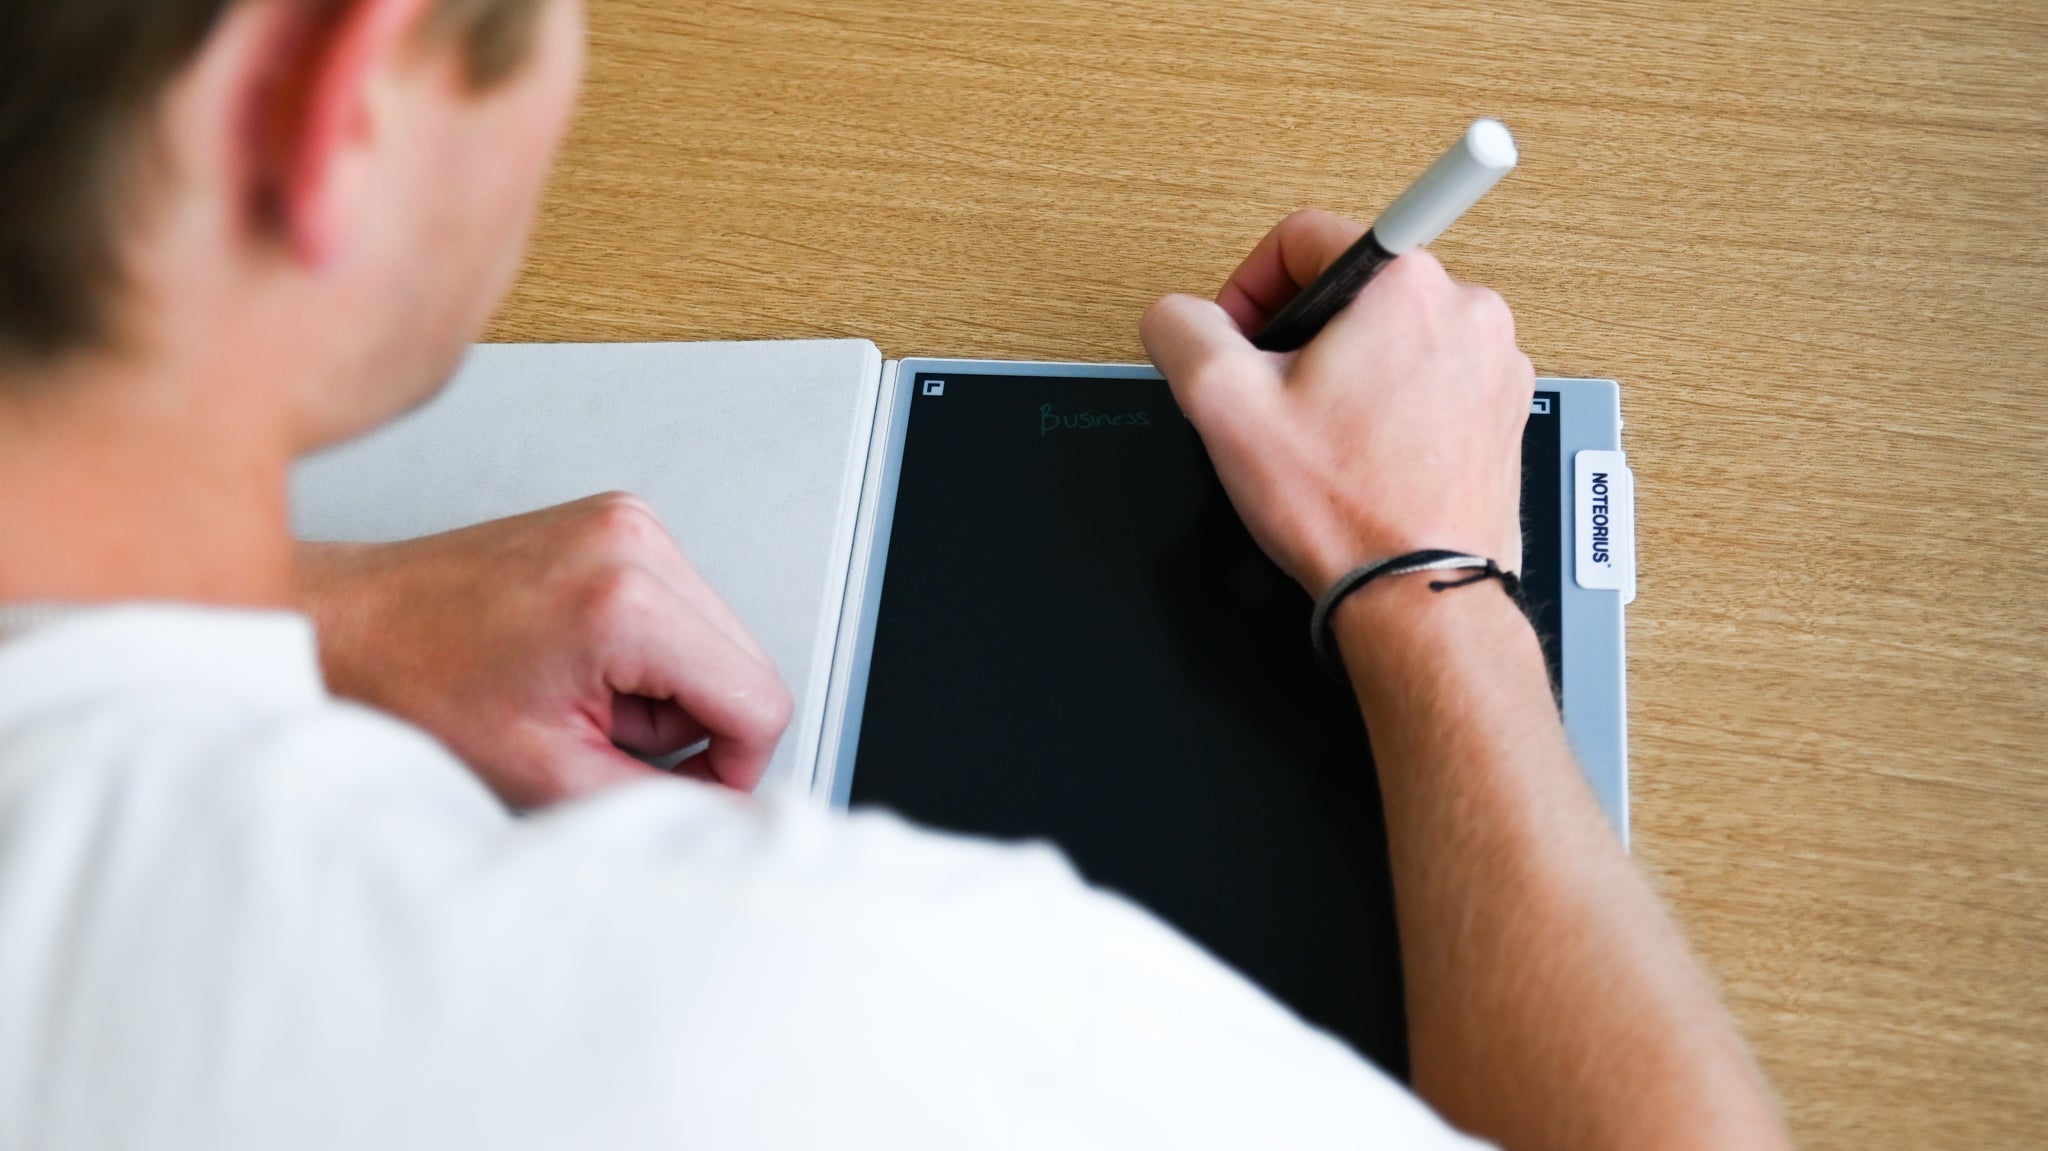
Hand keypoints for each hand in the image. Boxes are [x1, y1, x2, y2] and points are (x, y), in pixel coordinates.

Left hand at [295, 493, 792, 806]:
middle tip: (605, 736)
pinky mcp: (618, 521)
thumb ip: (658, 800)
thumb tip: (731, 813)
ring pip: (720, 639)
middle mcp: (636, 541)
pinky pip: (684, 608)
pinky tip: (581, 662)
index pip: (760, 699)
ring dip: (668, 687)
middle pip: (747, 665)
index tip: (682, 783)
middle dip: (692, 722)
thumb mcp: (546, 773)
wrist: (347, 624)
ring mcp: (629, 521)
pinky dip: (647, 652)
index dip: (732, 765)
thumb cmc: (412, 683)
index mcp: (627, 598)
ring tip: (582, 694)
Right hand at [1140, 209, 1534, 595]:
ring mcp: (1495, 361)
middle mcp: (1467, 308)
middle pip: (1352, 288)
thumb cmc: (1347, 509)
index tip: (1239, 342)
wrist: (1420, 596)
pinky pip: (1433, 378)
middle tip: (1278, 402)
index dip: (1249, 288)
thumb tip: (1177, 316)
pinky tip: (1370, 455)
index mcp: (1404, 283)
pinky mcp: (1504, 409)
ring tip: (1328, 438)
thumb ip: (1181, 330)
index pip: (1303, 238)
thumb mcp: (1223, 406)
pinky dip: (1395, 404)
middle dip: (1303, 339)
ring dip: (1350, 372)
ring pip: (1393, 335)